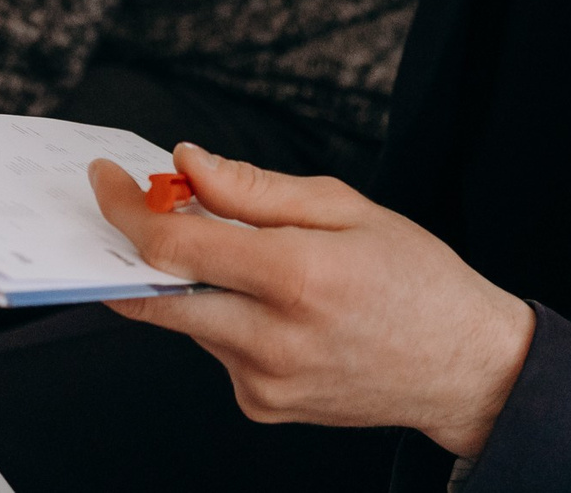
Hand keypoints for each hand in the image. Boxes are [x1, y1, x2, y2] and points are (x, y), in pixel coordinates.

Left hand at [93, 145, 532, 458]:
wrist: (464, 369)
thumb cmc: (416, 279)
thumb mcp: (346, 206)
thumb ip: (255, 188)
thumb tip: (187, 164)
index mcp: (297, 276)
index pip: (173, 246)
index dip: (124, 208)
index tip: (106, 179)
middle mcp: (272, 339)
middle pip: (156, 295)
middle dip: (131, 246)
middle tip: (133, 206)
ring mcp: (263, 382)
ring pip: (189, 319)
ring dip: (197, 282)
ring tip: (260, 262)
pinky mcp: (261, 406)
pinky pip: (217, 349)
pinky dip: (228, 317)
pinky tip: (280, 309)